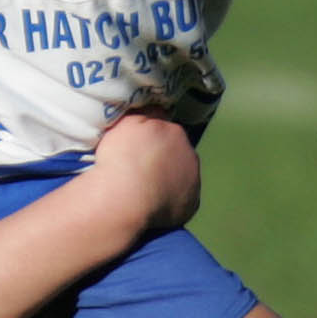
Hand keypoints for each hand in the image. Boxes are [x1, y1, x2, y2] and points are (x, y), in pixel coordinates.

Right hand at [85, 110, 200, 232]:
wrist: (125, 198)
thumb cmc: (123, 157)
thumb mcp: (128, 122)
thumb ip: (146, 114)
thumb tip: (157, 110)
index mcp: (176, 133)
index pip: (167, 132)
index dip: (152, 140)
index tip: (139, 149)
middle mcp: (191, 156)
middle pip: (178, 154)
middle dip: (164, 159)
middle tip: (142, 169)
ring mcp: (194, 183)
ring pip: (182, 177)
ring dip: (169, 180)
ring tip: (146, 190)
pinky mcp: (191, 207)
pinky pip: (181, 201)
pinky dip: (170, 202)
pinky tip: (153, 205)